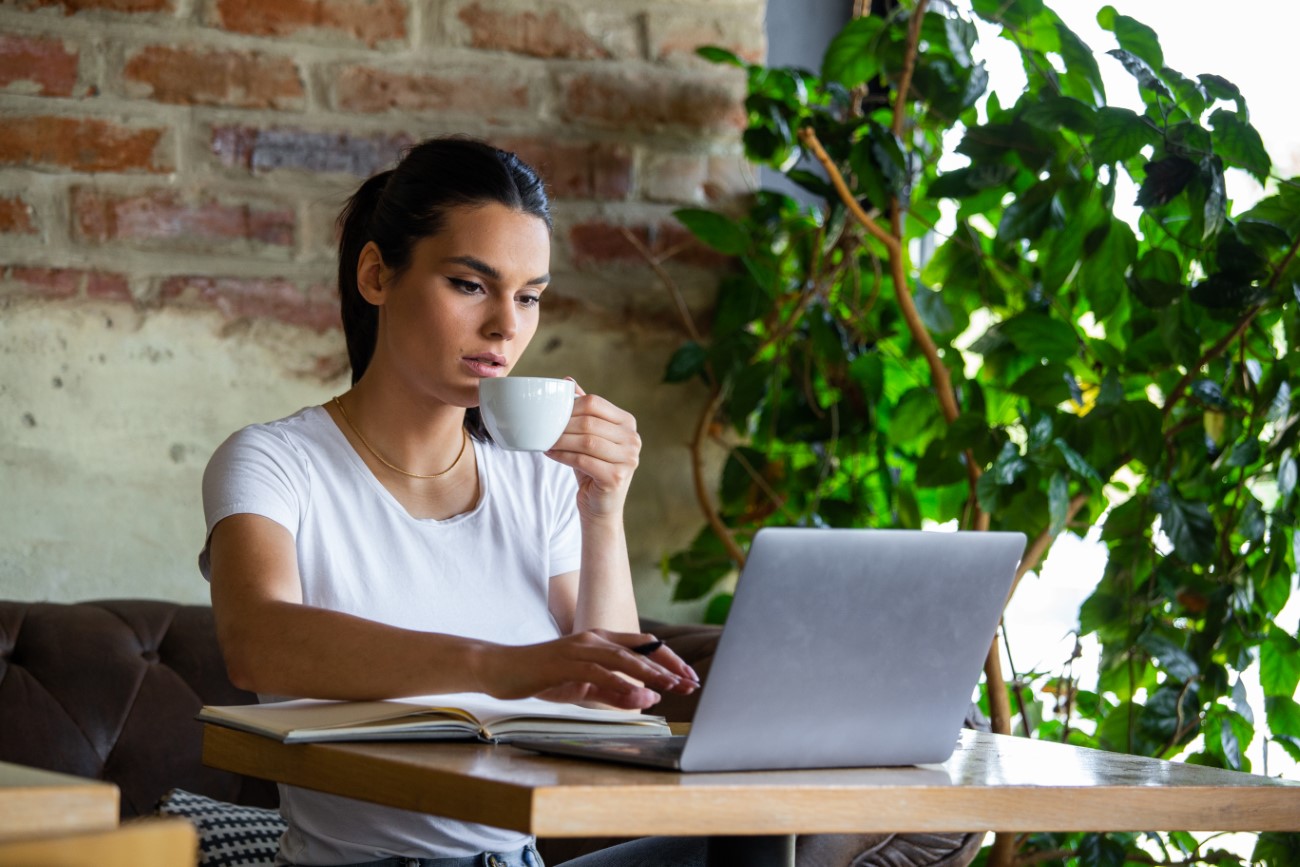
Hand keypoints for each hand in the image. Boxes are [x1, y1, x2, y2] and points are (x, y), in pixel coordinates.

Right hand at [474, 630, 699, 710]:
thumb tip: (646, 699)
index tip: (689, 676)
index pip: (643, 646)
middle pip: (641, 649)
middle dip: (668, 667)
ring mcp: (579, 648)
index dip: (669, 660)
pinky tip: (637, 695)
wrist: (502, 668)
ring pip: (624, 658)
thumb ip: (614, 693)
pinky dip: (620, 684)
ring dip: (651, 673)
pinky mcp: (565, 661)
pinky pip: (599, 673)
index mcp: (601, 640)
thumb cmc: (543, 677)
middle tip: (690, 683)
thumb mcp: (585, 689)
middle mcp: (594, 639)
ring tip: (672, 687)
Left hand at [545, 382, 640, 521]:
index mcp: (627, 423)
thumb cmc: (593, 468)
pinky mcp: (617, 477)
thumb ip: (582, 410)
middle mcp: (633, 439)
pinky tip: (550, 453)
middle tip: (542, 428)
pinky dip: (563, 456)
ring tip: (544, 441)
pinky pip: (583, 460)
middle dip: (562, 424)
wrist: (600, 506)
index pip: (595, 403)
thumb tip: (567, 381)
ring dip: (560, 440)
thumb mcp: (588, 436)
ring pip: (586, 441)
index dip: (569, 406)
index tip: (550, 413)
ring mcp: (629, 459)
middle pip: (589, 422)